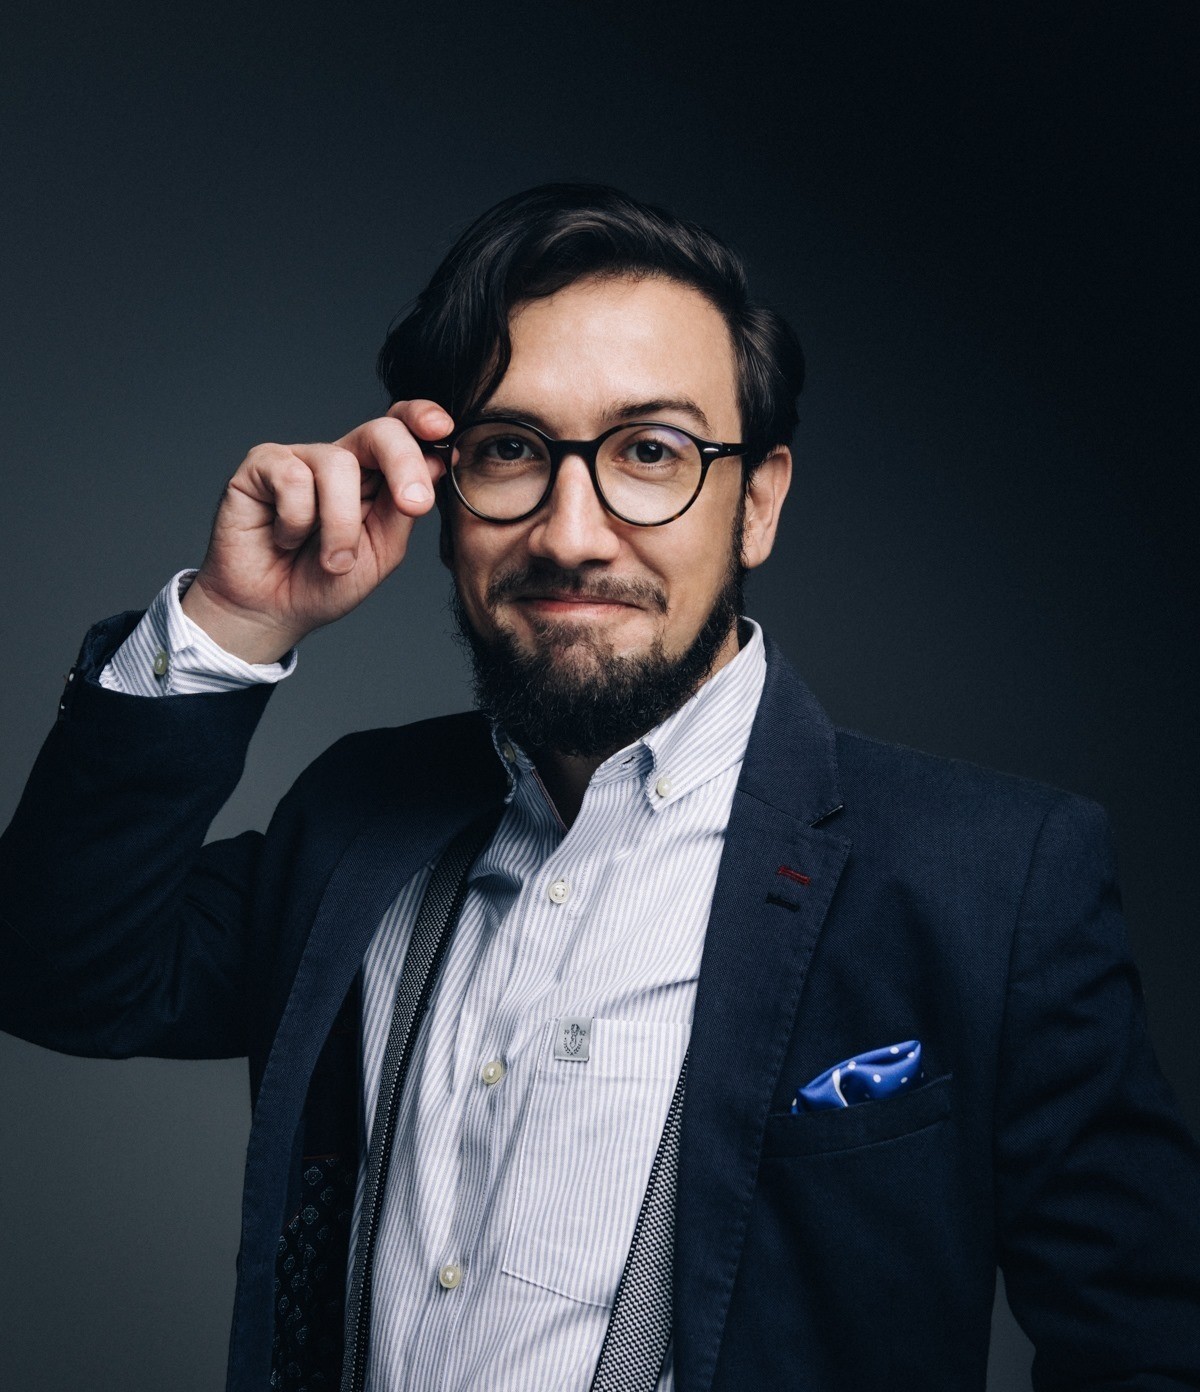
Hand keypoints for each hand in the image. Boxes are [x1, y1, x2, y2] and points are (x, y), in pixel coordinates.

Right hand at [181, 400, 451, 662]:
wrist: (272, 612)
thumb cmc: (325, 583)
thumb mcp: (382, 552)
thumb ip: (404, 509)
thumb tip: (437, 461)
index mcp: (375, 476)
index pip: (402, 429)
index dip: (422, 418)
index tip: (444, 430)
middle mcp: (340, 460)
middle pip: (380, 431)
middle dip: (404, 463)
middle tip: (415, 505)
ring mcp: (300, 458)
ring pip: (339, 466)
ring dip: (341, 526)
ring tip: (331, 560)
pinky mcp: (262, 465)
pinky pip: (293, 479)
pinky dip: (296, 521)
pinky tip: (284, 538)